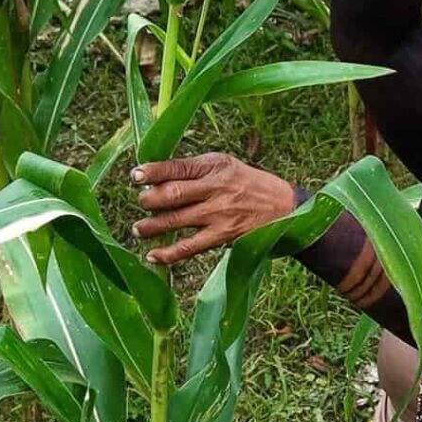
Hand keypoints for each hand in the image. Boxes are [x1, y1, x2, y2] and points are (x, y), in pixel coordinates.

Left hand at [131, 153, 295, 265]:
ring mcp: (219, 213)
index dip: (153, 171)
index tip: (136, 176)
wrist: (285, 207)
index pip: (178, 167)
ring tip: (138, 229)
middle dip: (149, 199)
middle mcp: (216, 188)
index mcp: (215, 166)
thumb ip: (195, 170)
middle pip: (173, 194)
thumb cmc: (249, 184)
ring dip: (151, 226)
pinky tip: (153, 256)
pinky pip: (190, 247)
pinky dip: (169, 254)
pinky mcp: (223, 235)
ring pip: (176, 220)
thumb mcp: (226, 166)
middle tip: (141, 203)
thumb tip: (155, 179)